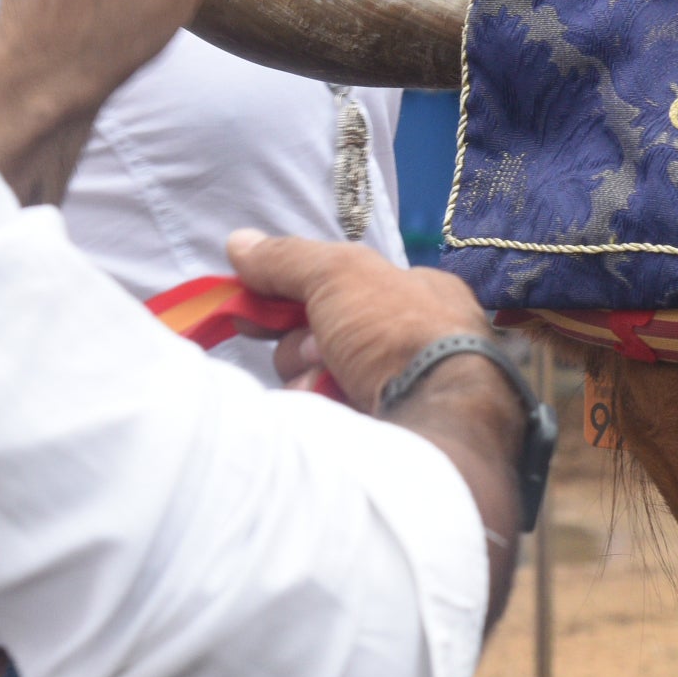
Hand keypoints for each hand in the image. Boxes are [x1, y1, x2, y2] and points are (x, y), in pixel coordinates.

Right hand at [228, 230, 522, 621]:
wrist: (437, 419)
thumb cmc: (398, 331)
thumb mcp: (340, 275)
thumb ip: (289, 259)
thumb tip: (239, 243)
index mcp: (419, 294)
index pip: (342, 287)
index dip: (295, 294)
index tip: (255, 310)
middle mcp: (417, 341)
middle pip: (326, 337)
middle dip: (304, 345)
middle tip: (314, 352)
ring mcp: (405, 391)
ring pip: (325, 381)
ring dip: (310, 380)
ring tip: (325, 387)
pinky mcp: (392, 433)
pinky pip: (336, 418)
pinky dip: (323, 414)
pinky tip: (333, 414)